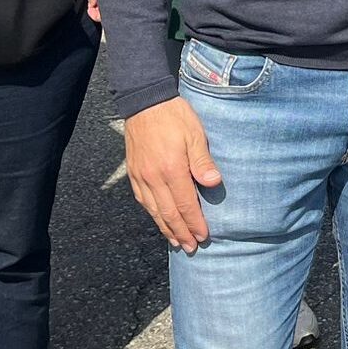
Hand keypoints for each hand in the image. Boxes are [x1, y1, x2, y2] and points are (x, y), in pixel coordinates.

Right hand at [123, 97, 222, 251]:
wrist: (144, 102)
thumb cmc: (173, 115)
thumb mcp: (195, 133)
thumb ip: (202, 161)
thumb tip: (213, 184)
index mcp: (171, 169)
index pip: (185, 204)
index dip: (194, 223)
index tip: (204, 236)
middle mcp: (153, 177)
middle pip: (169, 213)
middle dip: (181, 232)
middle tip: (191, 247)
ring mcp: (141, 176)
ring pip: (154, 210)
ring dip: (166, 228)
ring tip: (177, 241)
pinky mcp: (133, 172)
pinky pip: (143, 200)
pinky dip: (152, 214)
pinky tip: (159, 219)